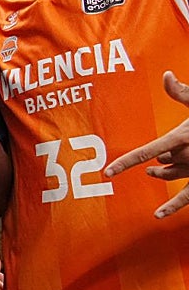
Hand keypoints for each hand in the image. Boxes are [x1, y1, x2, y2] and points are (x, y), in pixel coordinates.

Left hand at [104, 71, 188, 217]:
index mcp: (182, 136)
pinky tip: (158, 215)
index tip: (107, 172)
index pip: (146, 152)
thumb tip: (165, 74)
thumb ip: (181, 92)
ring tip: (153, 172)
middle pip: (162, 161)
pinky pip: (187, 197)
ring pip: (172, 174)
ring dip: (162, 173)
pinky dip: (172, 206)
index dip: (125, 162)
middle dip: (159, 159)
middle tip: (154, 160)